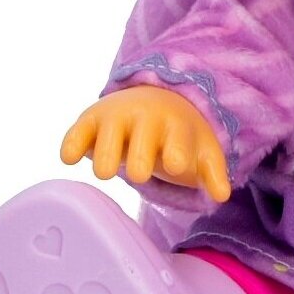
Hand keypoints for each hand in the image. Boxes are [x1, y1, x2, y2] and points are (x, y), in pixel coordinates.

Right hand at [60, 88, 231, 203]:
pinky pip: (79, 130)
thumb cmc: (179, 135)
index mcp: (176, 126)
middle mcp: (146, 118)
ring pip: (108, 132)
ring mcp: (117, 117)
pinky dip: (73, 141)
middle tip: (141, 175)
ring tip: (106, 172)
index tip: (177, 165)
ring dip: (106, 151)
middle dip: (141, 154)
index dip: (178, 151)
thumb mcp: (201, 149)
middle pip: (142, 137)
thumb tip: (224, 195)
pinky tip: (69, 158)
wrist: (154, 98)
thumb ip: (213, 172)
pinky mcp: (91, 120)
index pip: (179, 139)